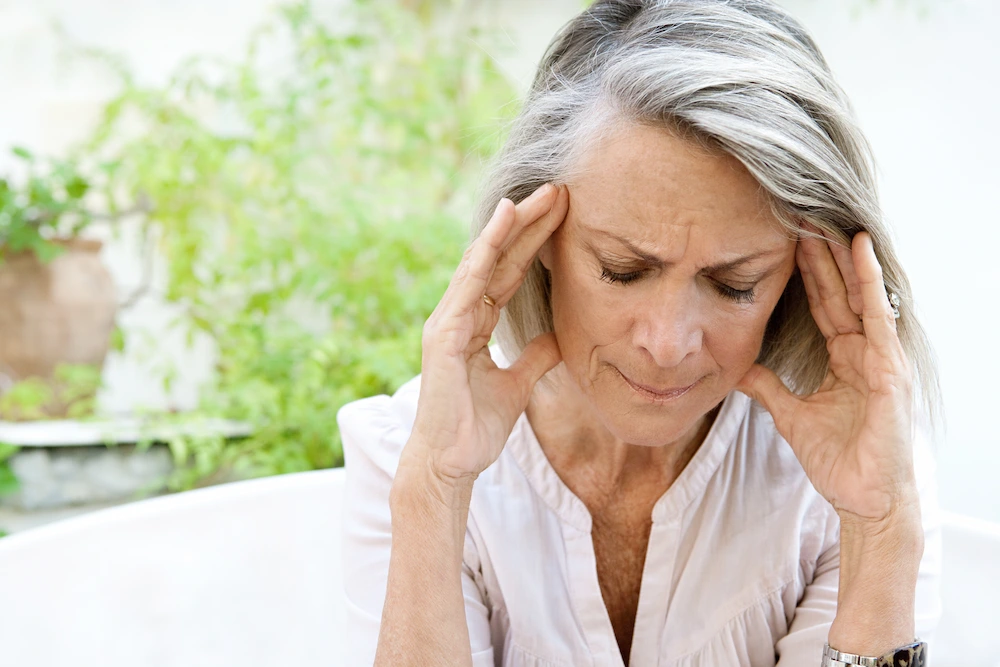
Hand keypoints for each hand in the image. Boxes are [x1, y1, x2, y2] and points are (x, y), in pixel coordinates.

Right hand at [408, 183, 568, 485]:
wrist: (450, 463)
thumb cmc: (475, 426)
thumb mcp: (517, 384)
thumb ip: (536, 355)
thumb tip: (560, 337)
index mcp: (475, 323)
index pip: (509, 273)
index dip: (535, 242)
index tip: (564, 214)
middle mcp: (459, 314)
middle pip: (499, 259)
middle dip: (528, 224)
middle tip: (559, 190)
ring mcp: (448, 321)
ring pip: (483, 262)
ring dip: (510, 227)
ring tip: (537, 195)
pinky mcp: (444, 334)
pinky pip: (468, 284)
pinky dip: (484, 252)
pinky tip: (502, 225)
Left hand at [737, 224, 918, 527]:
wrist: (865, 499)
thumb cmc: (839, 460)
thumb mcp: (791, 416)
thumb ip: (768, 388)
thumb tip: (738, 368)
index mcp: (844, 360)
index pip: (823, 306)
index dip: (807, 275)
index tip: (787, 241)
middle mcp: (865, 352)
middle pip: (840, 293)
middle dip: (823, 255)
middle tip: (803, 215)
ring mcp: (881, 357)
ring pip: (859, 295)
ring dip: (844, 257)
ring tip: (826, 219)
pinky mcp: (891, 368)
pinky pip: (879, 316)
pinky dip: (869, 282)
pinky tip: (860, 251)